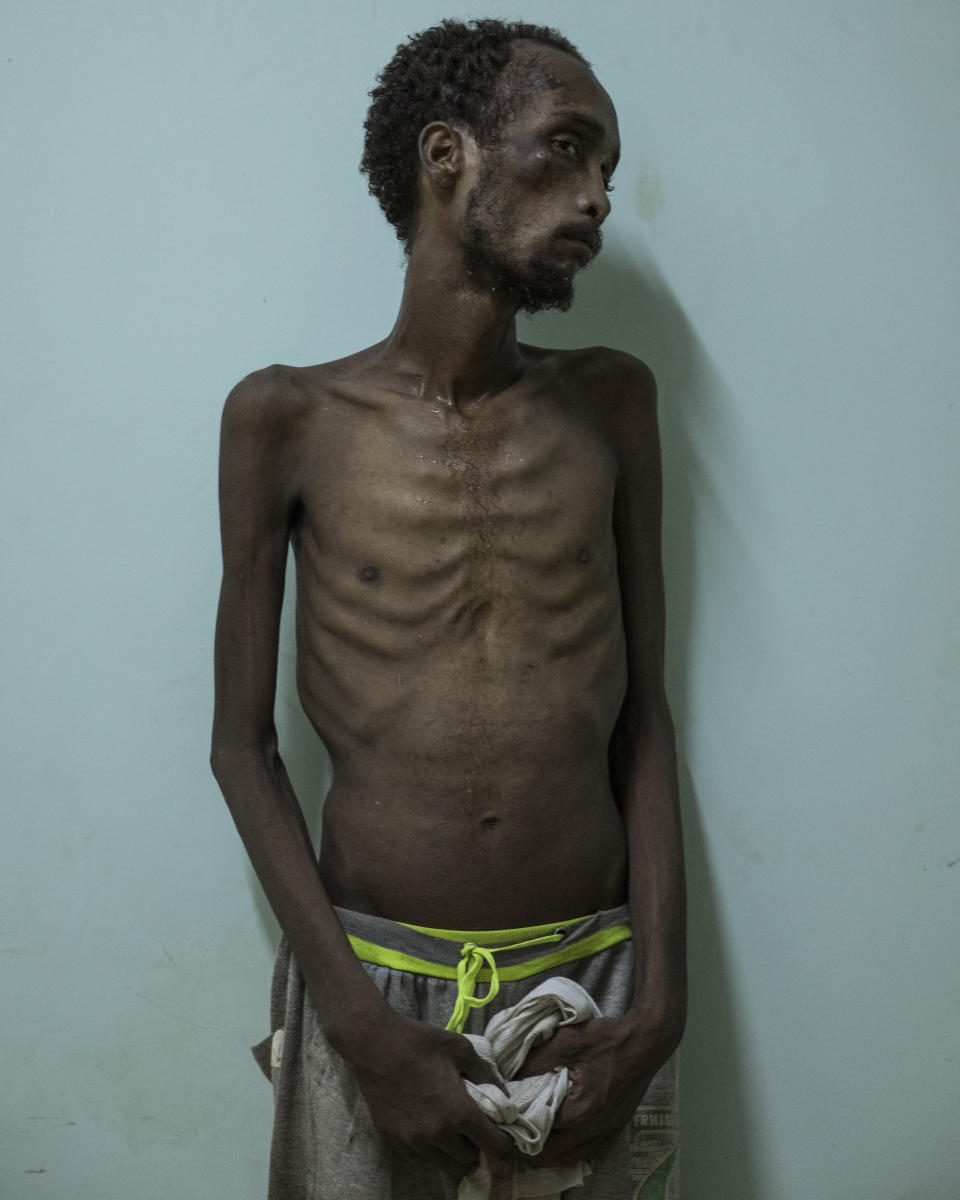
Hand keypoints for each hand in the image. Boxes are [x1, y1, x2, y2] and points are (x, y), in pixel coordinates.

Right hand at [343, 1011, 513, 1179]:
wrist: (374, 1043)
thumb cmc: (420, 1042)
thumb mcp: (460, 1048)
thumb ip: (485, 1074)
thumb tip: (504, 1095)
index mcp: (458, 1112)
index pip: (494, 1146)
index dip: (502, 1141)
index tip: (500, 1132)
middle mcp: (437, 1134)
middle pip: (469, 1161)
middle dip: (477, 1146)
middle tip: (474, 1127)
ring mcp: (413, 1141)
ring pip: (445, 1166)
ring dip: (454, 1153)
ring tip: (452, 1131)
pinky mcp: (393, 1141)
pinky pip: (421, 1158)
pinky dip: (430, 1150)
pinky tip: (428, 1127)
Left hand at [513, 1013, 668, 1167]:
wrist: (648, 1040)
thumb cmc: (608, 1039)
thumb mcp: (567, 1042)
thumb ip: (535, 1061)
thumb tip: (509, 1076)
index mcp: (581, 1111)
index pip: (539, 1132)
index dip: (517, 1130)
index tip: (502, 1125)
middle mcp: (595, 1128)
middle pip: (554, 1155)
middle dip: (529, 1152)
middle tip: (509, 1140)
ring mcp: (609, 1130)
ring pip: (574, 1158)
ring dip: (551, 1156)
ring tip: (530, 1146)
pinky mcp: (618, 1126)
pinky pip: (592, 1151)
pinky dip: (574, 1153)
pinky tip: (564, 1146)